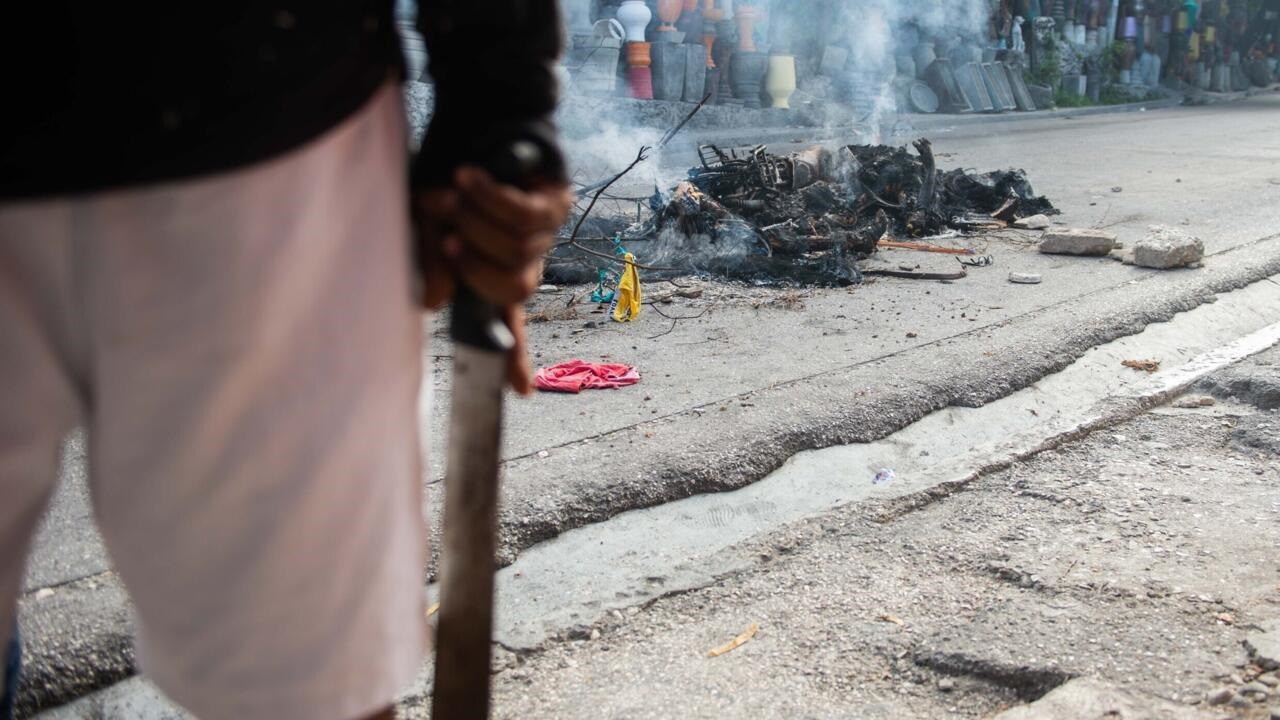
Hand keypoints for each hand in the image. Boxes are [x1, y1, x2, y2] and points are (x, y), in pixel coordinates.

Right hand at [415, 167, 572, 393]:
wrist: (471, 126)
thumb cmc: (444, 183)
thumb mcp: (423, 226)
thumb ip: (429, 264)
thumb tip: (434, 304)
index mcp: (495, 276)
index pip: (509, 324)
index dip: (515, 358)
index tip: (521, 391)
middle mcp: (526, 260)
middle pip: (515, 288)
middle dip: (476, 265)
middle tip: (446, 236)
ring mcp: (545, 234)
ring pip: (518, 248)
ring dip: (476, 221)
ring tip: (451, 193)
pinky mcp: (555, 201)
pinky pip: (524, 214)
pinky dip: (490, 198)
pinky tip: (466, 178)